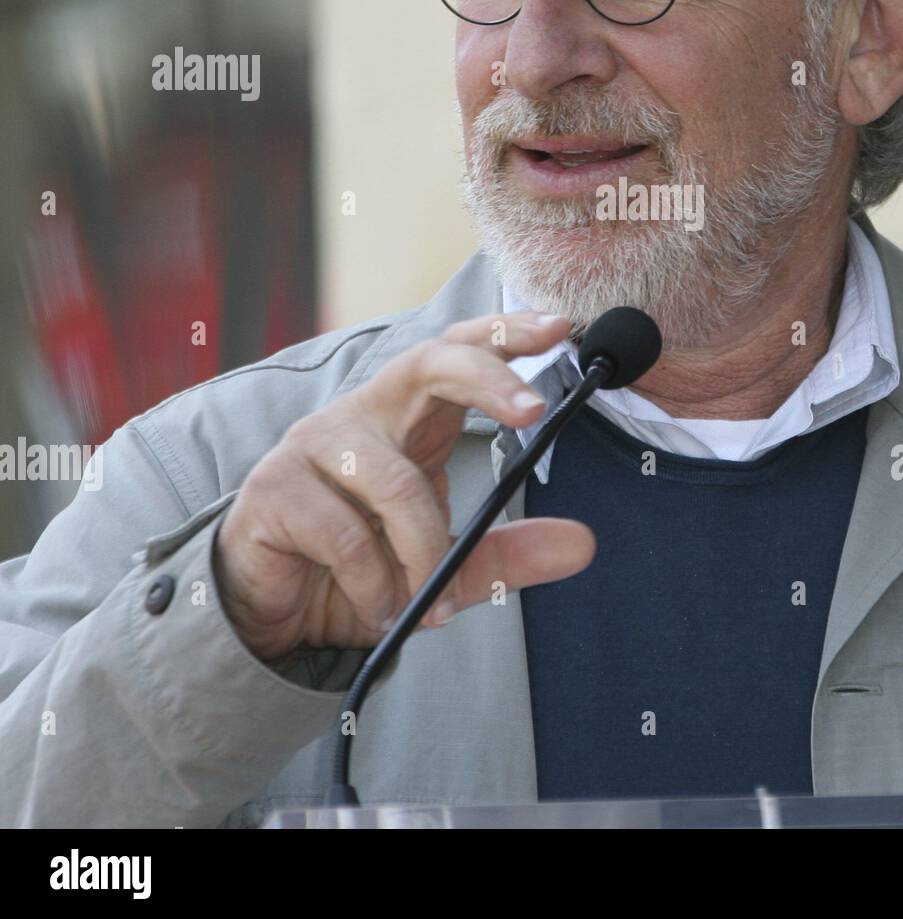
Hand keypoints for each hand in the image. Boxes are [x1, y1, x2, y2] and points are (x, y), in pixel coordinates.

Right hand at [214, 311, 594, 661]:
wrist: (275, 617)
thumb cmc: (362, 571)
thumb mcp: (447, 566)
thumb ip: (510, 554)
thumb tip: (584, 544)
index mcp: (406, 418)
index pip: (456, 353)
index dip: (504, 336)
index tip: (560, 329)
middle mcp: (362, 415)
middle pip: (427, 364)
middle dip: (486, 377)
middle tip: (532, 410)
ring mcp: (313, 445)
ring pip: (396, 483)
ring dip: (422, 550)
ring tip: (423, 599)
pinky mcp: (274, 489)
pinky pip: (347, 535)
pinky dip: (375, 584)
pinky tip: (378, 607)